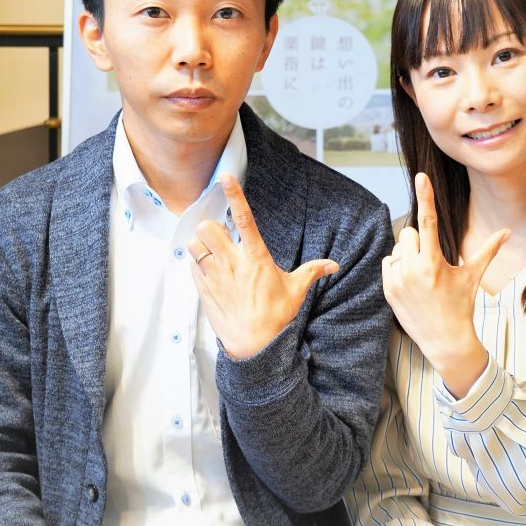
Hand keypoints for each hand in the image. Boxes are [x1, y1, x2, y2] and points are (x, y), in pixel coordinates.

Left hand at [188, 174, 338, 359]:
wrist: (256, 347)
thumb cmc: (277, 316)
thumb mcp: (296, 290)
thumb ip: (313, 271)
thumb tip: (334, 265)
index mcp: (256, 257)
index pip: (243, 218)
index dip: (234, 195)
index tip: (225, 177)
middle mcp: (233, 262)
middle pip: (208, 227)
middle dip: (211, 228)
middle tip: (220, 238)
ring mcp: (215, 276)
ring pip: (194, 244)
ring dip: (200, 244)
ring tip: (211, 253)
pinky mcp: (204, 289)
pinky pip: (191, 265)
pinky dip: (196, 262)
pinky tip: (208, 271)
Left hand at [383, 173, 510, 397]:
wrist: (445, 341)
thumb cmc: (461, 306)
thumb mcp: (473, 277)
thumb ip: (488, 251)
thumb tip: (507, 232)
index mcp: (435, 262)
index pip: (429, 221)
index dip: (425, 196)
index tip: (421, 176)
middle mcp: (413, 269)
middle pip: (408, 233)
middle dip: (419, 241)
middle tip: (431, 261)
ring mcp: (397, 280)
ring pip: (397, 248)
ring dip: (407, 255)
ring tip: (421, 276)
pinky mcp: (387, 289)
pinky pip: (387, 263)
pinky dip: (397, 268)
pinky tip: (411, 284)